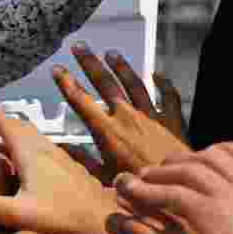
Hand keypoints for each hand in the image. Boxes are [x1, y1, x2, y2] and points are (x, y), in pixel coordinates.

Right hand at [0, 105, 156, 233]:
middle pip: (24, 129)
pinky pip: (50, 149)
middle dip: (4, 123)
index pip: (9, 127)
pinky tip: (37, 159)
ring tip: (6, 137)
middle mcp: (52, 152)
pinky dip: (35, 146)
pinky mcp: (75, 170)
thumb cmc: (65, 217)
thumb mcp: (15, 213)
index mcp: (34, 155)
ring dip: (20, 133)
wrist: (105, 222)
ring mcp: (66, 159)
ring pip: (39, 138)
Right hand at [57, 45, 188, 182]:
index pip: (81, 102)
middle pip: (106, 83)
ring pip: (135, 84)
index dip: (68, 84)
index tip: (58, 69)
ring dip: (122, 68)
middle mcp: (127, 117)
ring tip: (112, 54)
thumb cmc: (137, 186)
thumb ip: (82, 161)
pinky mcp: (171, 119)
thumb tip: (60, 148)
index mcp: (107, 132)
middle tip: (80, 47)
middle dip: (90, 64)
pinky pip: (168, 96)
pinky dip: (163, 84)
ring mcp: (151, 115)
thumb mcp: (103, 178)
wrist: (174, 186)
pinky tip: (158, 74)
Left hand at [113, 143, 232, 233]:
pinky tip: (136, 194)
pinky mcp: (208, 211)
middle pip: (216, 156)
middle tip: (167, 165)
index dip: (228, 150)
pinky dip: (151, 192)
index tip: (211, 154)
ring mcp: (231, 195)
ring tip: (143, 178)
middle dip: (188, 158)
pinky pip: (174, 193)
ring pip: (191, 170)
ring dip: (162, 172)